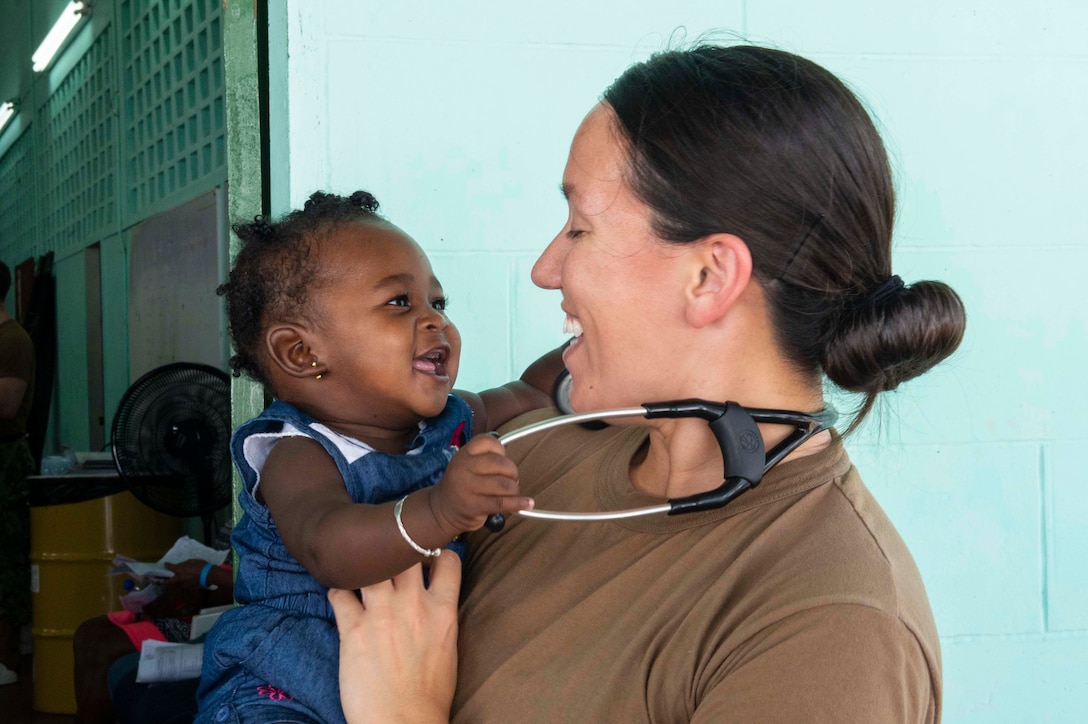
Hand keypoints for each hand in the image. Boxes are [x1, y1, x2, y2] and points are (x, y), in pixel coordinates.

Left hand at [140, 559, 206, 616]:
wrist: (209, 575)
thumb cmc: (201, 566)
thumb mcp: (192, 561)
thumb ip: (184, 564)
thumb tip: (179, 566)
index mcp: (179, 570)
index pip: (169, 567)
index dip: (167, 565)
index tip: (165, 565)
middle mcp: (178, 579)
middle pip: (167, 582)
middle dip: (163, 582)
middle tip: (162, 581)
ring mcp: (183, 585)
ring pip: (174, 586)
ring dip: (173, 584)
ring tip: (173, 583)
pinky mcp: (188, 589)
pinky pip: (182, 587)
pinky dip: (182, 585)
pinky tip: (184, 584)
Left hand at [328, 551, 460, 723]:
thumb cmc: (429, 694)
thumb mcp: (448, 647)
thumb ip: (441, 615)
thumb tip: (434, 597)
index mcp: (443, 611)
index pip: (447, 559)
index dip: (434, 553)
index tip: (424, 558)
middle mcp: (414, 605)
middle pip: (405, 551)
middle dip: (395, 550)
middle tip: (386, 558)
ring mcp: (382, 614)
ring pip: (370, 563)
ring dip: (362, 564)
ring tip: (358, 571)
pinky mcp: (353, 629)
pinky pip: (338, 592)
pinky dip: (337, 590)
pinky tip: (340, 597)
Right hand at [427, 434, 532, 534]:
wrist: (442, 509)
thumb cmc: (463, 485)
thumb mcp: (468, 465)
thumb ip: (487, 460)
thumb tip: (513, 470)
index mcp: (464, 453)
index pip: (489, 441)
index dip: (501, 450)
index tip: (501, 462)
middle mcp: (464, 467)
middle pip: (500, 463)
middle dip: (512, 472)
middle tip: (510, 480)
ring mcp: (468, 487)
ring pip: (504, 484)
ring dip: (514, 490)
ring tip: (510, 493)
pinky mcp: (473, 505)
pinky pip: (502, 503)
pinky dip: (518, 503)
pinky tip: (528, 503)